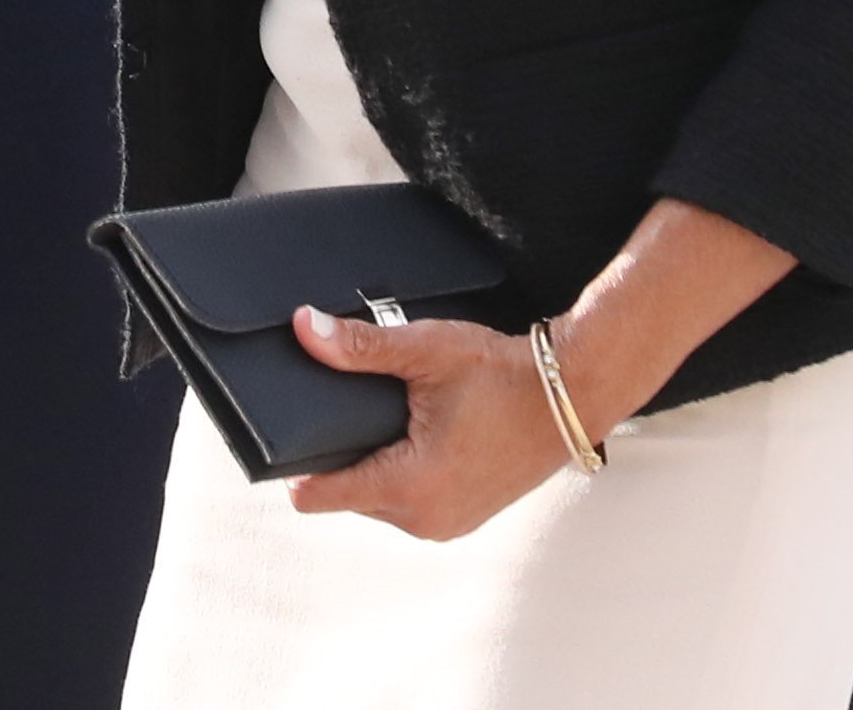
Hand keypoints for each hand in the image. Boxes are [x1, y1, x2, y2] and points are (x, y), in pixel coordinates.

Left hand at [285, 307, 576, 540]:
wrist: (571, 395)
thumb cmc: (504, 374)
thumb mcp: (426, 351)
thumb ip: (360, 347)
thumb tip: (305, 329)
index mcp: (410, 487)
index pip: (320, 496)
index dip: (293, 463)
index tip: (281, 432)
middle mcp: (425, 519)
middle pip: (348, 494)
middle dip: (340, 453)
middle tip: (344, 405)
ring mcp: (447, 524)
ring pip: (378, 498)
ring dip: (373, 461)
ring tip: (382, 414)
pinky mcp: (462, 517)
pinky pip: (409, 502)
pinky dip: (402, 471)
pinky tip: (410, 432)